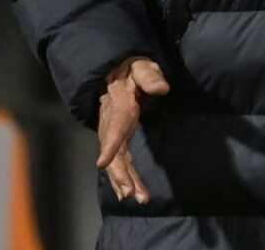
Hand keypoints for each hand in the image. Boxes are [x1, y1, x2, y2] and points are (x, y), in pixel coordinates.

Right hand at [96, 56, 170, 202]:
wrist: (116, 72)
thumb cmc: (132, 69)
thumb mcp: (142, 67)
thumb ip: (150, 77)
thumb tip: (162, 88)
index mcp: (119, 105)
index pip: (115, 127)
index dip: (110, 145)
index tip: (102, 163)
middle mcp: (112, 123)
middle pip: (113, 151)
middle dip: (119, 173)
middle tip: (129, 192)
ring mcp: (112, 132)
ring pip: (116, 160)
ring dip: (124, 180)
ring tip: (136, 198)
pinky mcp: (117, 138)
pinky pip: (119, 160)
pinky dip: (122, 177)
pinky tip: (127, 193)